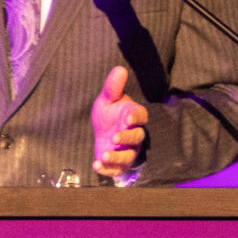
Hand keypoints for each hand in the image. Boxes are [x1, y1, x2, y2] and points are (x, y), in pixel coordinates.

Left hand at [90, 65, 148, 179]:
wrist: (103, 133)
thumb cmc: (109, 114)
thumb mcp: (107, 99)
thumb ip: (113, 87)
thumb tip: (120, 68)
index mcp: (133, 116)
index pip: (141, 116)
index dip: (136, 117)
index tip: (128, 117)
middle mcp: (134, 134)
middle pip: (137, 137)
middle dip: (127, 137)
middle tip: (115, 137)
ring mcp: (128, 150)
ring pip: (128, 155)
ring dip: (117, 156)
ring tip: (104, 154)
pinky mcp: (118, 163)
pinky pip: (117, 169)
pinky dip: (107, 169)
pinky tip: (96, 164)